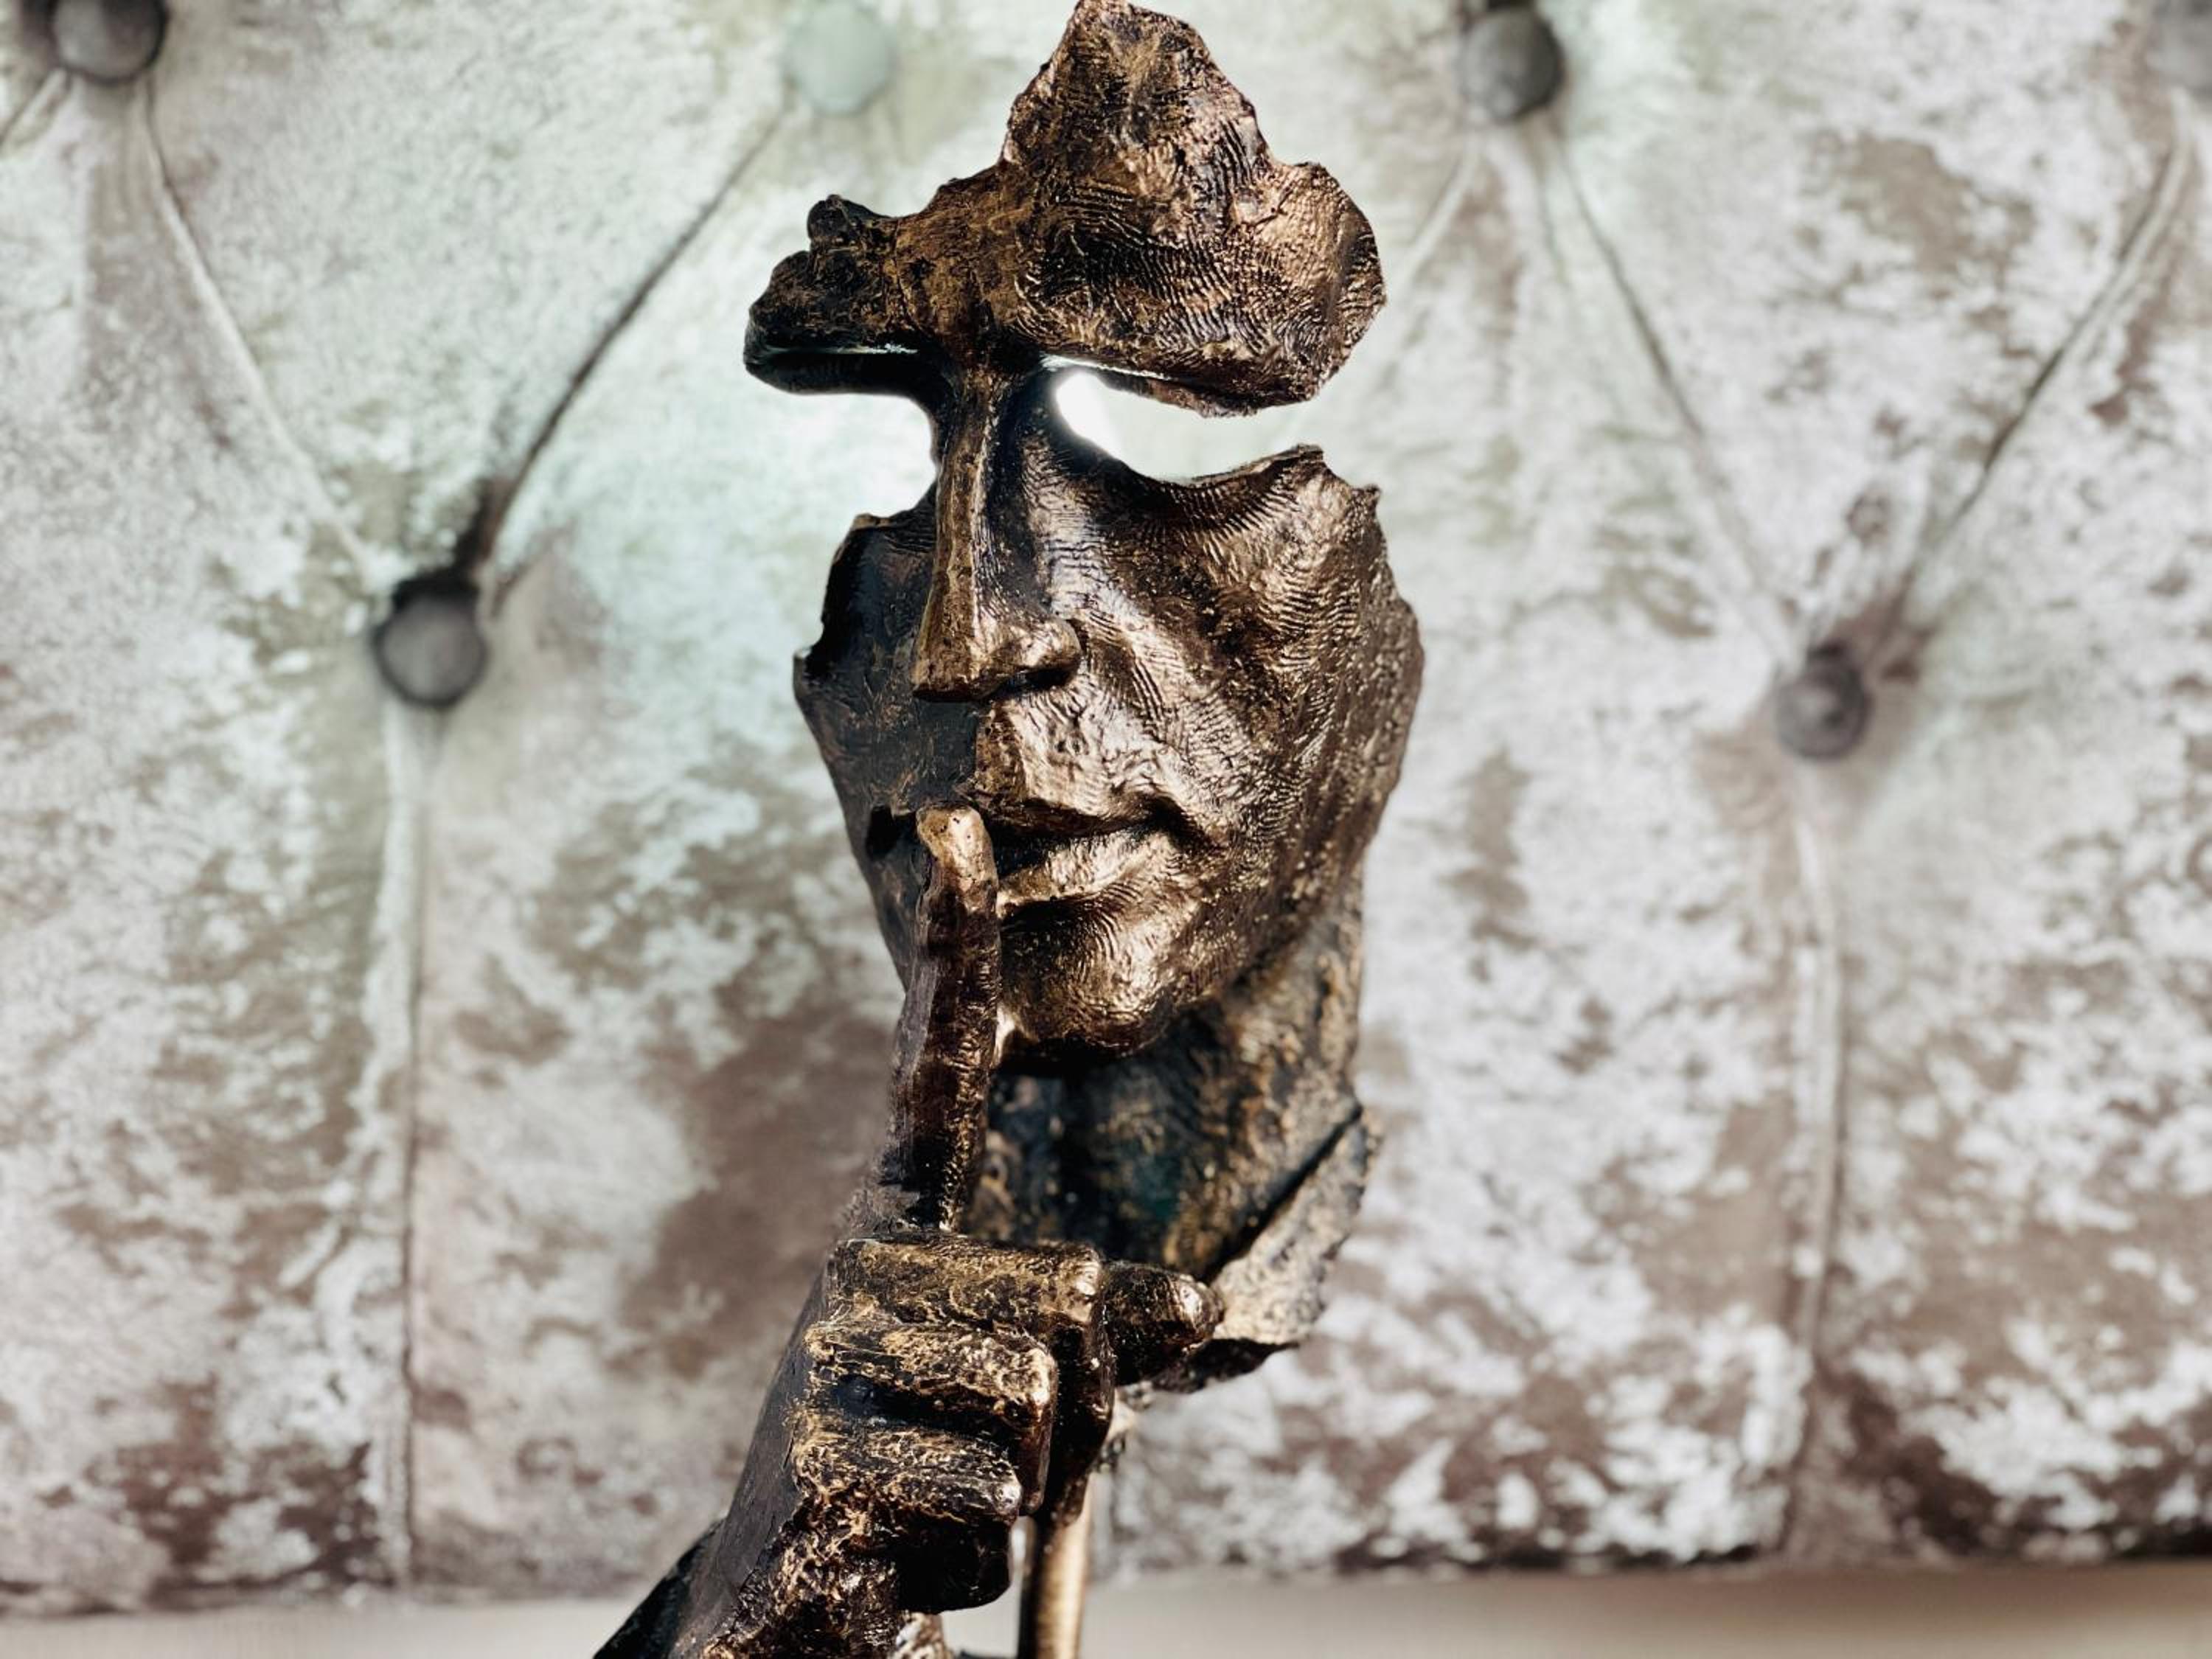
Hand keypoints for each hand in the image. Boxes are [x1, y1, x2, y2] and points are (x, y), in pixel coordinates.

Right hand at [693, 808, 1219, 1657]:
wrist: (791, 1610)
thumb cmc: (933, 1479)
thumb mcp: (1041, 1400)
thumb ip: (1114, 1338)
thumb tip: (1198, 1307)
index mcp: (907, 1235)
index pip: (935, 1079)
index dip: (955, 958)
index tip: (958, 829)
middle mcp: (860, 1271)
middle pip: (1062, 1311)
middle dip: (1073, 1418)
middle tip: (992, 1460)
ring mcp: (828, 1361)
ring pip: (1037, 1412)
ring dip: (1021, 1493)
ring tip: (943, 1504)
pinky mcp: (816, 1463)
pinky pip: (989, 1500)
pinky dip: (973, 1556)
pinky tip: (907, 1555)